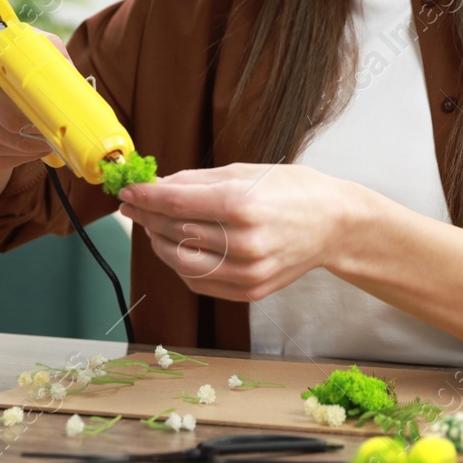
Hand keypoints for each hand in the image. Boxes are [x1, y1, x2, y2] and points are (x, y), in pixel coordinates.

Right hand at [0, 30, 69, 170]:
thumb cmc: (4, 70)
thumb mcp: (21, 53)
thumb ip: (45, 55)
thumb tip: (69, 75)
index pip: (13, 101)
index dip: (41, 108)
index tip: (59, 111)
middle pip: (15, 130)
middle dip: (44, 130)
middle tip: (61, 126)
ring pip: (16, 148)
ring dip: (38, 144)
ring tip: (47, 132)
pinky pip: (8, 161)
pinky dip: (27, 154)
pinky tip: (30, 141)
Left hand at [116, 162, 365, 302]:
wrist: (334, 225)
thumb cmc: (293, 190)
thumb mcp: (247, 171)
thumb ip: (197, 181)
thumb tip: (156, 186)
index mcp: (242, 205)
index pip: (175, 203)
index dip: (144, 197)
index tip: (127, 190)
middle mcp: (244, 242)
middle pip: (174, 231)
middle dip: (147, 217)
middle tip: (133, 206)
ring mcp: (247, 272)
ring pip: (180, 262)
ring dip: (158, 243)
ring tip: (153, 227)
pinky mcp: (251, 291)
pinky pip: (200, 282)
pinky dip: (180, 265)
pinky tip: (177, 248)